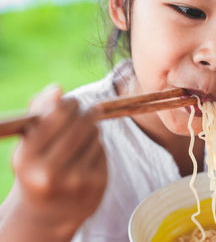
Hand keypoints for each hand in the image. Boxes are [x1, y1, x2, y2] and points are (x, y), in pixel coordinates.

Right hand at [12, 85, 107, 237]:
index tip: (72, 103)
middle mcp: (50, 172)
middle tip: (85, 112)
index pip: (58, 113)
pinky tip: (85, 156)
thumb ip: (39, 110)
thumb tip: (57, 89)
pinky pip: (102, 149)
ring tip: (79, 140)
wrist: (49, 212)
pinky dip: (96, 146)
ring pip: (95, 134)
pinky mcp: (97, 184)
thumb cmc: (37, 166)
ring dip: (90, 130)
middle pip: (81, 123)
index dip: (70, 103)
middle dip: (85, 113)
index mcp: (26, 158)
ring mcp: (76, 181)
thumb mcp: (29, 141)